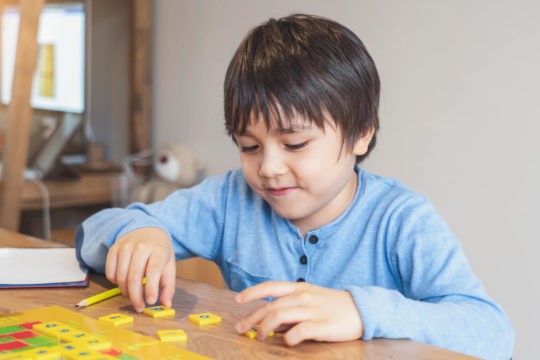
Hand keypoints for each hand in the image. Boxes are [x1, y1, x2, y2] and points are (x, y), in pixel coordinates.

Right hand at [105, 227, 175, 311]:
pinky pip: (109, 272)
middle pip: (134, 276)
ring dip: (125, 291)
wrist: (147, 230)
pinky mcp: (114, 249)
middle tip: (139, 307)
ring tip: (132, 294)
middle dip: (135, 296)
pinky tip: (123, 282)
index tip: (150, 302)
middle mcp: (141, 246)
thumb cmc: (159, 251)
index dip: (151, 288)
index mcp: (159, 249)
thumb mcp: (169, 265)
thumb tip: (166, 305)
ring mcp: (125, 246)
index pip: (153, 270)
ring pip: (120, 276)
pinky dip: (115, 282)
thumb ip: (168, 286)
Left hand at [234, 281, 362, 345]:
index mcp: (299, 287)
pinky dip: (289, 337)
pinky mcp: (322, 325)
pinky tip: (286, 341)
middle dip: (252, 317)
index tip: (237, 299)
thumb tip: (270, 323)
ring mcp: (312, 310)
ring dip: (265, 328)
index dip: (252, 292)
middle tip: (240, 328)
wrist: (361, 308)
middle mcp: (303, 296)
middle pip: (270, 306)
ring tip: (259, 337)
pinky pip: (299, 331)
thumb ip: (290, 309)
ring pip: (280, 316)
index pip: (270, 287)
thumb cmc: (331, 304)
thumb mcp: (309, 299)